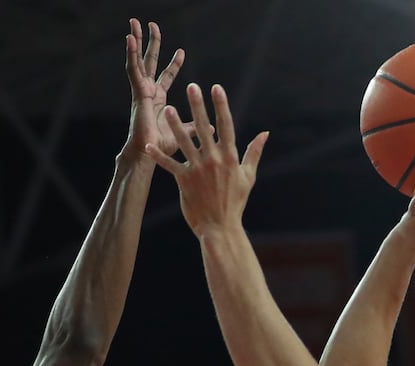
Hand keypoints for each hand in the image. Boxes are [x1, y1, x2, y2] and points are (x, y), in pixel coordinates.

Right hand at [126, 19, 189, 157]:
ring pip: (138, 60)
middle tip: (151, 25)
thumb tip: (210, 127)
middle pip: (149, 62)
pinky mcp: (137, 92)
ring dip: (136, 42)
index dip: (173, 64)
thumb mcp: (182, 133)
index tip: (182, 51)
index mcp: (158, 100)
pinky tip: (129, 38)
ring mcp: (141, 90)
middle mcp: (148, 92)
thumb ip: (193, 127)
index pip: (166, 77)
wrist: (149, 154)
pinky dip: (130, 53)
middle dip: (150, 44)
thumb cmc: (162, 147)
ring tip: (134, 23)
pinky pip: (132, 68)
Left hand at [146, 83, 268, 235]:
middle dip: (198, 106)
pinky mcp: (184, 181)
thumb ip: (254, 152)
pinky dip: (159, 156)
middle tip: (191, 87)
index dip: (221, 105)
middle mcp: (214, 160)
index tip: (216, 88)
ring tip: (169, 108)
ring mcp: (198, 170)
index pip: (226, 126)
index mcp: (230, 157)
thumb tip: (265, 133)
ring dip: (176, 125)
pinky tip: (149, 145)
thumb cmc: (235, 202)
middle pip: (204, 128)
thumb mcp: (248, 176)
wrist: (220, 227)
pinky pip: (169, 165)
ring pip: (185, 143)